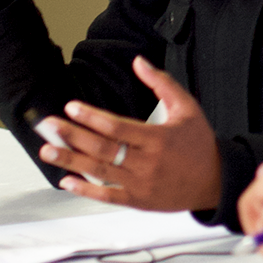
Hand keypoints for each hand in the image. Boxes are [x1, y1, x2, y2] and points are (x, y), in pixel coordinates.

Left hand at [38, 56, 222, 211]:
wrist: (215, 181)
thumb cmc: (200, 142)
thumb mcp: (187, 107)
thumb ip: (162, 83)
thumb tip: (139, 61)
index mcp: (158, 139)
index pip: (118, 127)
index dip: (92, 117)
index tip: (71, 107)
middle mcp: (147, 163)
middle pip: (103, 148)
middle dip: (72, 136)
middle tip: (48, 126)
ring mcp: (142, 184)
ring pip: (100, 172)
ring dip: (71, 161)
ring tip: (47, 151)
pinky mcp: (139, 201)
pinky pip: (108, 196)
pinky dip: (86, 190)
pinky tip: (67, 181)